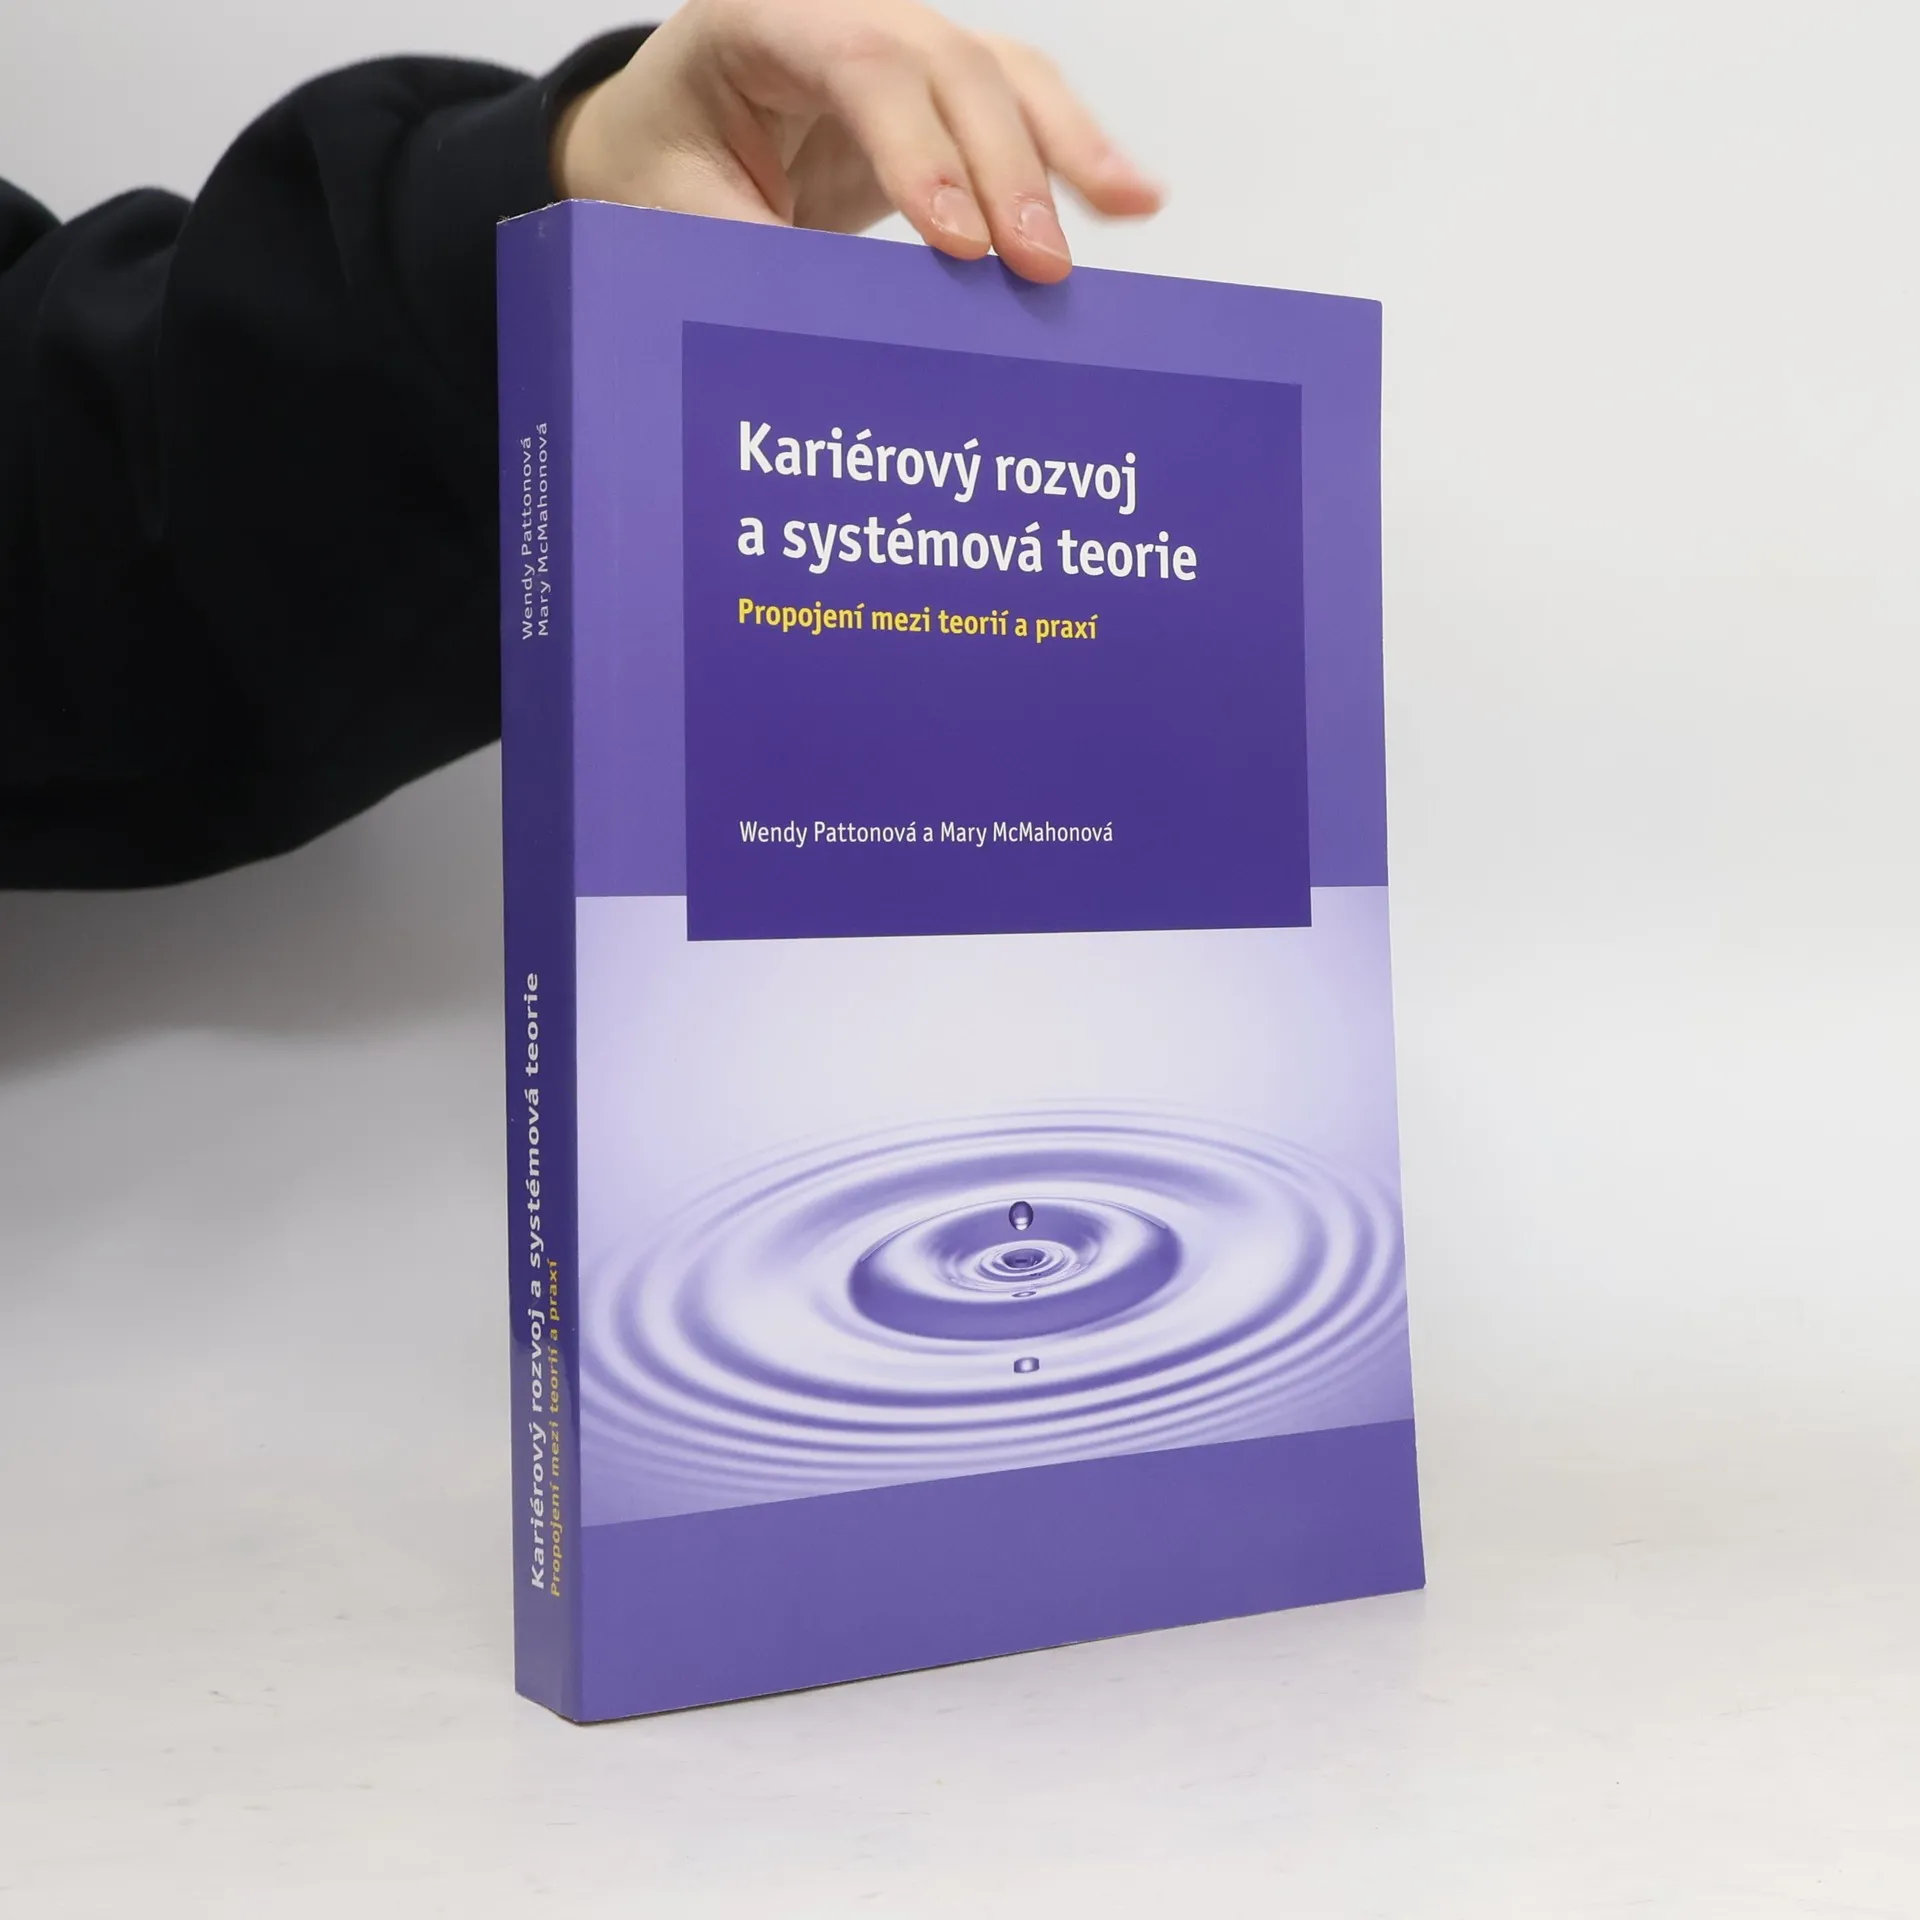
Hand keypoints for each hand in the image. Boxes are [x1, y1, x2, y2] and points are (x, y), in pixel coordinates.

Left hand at [551, 0, 1161, 283]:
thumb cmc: (658, 172)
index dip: (918, 152)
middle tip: (1038, 268)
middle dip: (1005, 169)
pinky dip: (1074, 152)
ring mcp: (901, 44)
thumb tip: (847, 337)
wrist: (658, 139)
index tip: (958, 244)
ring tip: (1131, 210)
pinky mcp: (939, 93)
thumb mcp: (673, 219)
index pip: (860, 67)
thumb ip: (752, 260)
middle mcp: (843, 12)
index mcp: (758, 22)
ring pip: (1001, 75)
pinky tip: (1133, 197)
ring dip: (1068, 149)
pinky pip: (1018, 107)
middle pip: (949, 66)